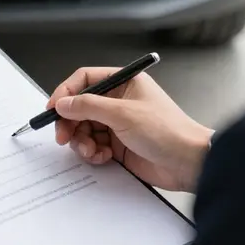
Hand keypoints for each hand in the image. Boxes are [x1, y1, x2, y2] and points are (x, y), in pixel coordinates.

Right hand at [49, 67, 213, 192]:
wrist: (191, 164)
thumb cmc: (168, 132)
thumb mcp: (123, 114)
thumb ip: (88, 106)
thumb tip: (63, 103)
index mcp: (124, 82)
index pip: (85, 80)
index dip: (66, 92)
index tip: (53, 108)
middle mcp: (119, 101)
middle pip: (80, 106)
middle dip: (70, 122)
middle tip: (62, 136)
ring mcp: (118, 124)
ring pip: (84, 128)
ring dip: (81, 141)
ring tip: (90, 151)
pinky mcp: (119, 145)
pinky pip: (94, 145)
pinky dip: (92, 152)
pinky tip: (102, 157)